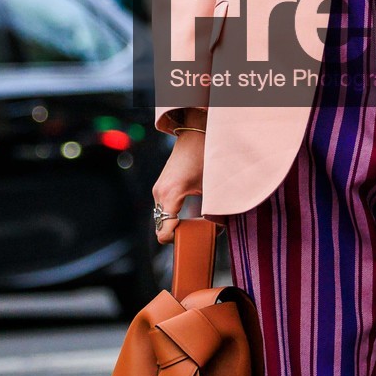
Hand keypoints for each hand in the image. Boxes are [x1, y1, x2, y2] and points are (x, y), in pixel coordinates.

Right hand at [153, 127, 205, 242]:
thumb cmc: (207, 157)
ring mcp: (158, 189)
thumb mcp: (213, 187)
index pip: (164, 232)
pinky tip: (189, 213)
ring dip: (176, 224)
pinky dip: (173, 215)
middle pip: (162, 227)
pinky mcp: (160, 187)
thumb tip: (218, 229)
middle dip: (179, 234)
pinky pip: (163, 209)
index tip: (193, 239)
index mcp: (171, 194)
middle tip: (199, 232)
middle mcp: (160, 193)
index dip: (177, 241)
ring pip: (162, 218)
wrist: (196, 134)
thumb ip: (215, 210)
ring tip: (196, 223)